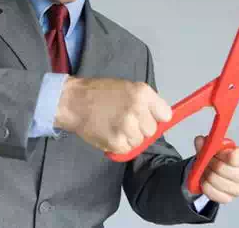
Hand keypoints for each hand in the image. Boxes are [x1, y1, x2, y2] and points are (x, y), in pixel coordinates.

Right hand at [54, 76, 171, 152]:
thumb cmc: (99, 93)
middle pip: (152, 130)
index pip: (166, 115)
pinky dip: (119, 145)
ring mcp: (127, 127)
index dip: (156, 117)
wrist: (73, 102)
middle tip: (125, 120)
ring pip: (140, 142)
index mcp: (142, 93)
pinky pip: (127, 150)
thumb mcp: (127, 87)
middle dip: (141, 128)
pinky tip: (109, 133)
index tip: (147, 117)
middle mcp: (137, 109)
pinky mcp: (116, 142)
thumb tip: (162, 118)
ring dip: (129, 138)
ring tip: (114, 126)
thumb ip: (145, 102)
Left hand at [194, 135, 238, 203]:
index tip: (214, 152)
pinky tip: (205, 180)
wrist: (216, 171)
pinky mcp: (229, 198)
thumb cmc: (219, 157)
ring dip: (208, 175)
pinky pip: (214, 193)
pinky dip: (206, 186)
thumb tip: (200, 141)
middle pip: (227, 170)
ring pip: (219, 182)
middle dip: (212, 164)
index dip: (221, 154)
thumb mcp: (214, 145)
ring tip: (205, 169)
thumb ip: (207, 142)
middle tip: (207, 161)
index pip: (236, 157)